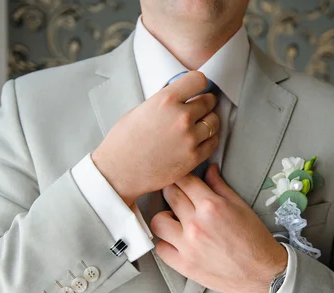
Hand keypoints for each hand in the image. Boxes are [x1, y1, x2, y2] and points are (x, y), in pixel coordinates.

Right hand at [91, 71, 219, 204]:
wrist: (119, 172)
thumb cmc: (124, 141)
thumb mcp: (141, 110)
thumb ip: (164, 102)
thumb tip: (180, 98)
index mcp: (166, 100)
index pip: (198, 80)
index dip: (198, 84)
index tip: (197, 88)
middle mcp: (181, 117)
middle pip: (209, 101)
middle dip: (205, 103)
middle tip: (199, 108)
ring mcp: (189, 138)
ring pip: (214, 122)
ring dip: (209, 122)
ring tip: (199, 125)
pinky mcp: (193, 157)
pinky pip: (213, 142)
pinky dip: (209, 140)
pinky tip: (199, 140)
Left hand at [151, 164, 287, 292]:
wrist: (262, 272)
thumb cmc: (254, 240)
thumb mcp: (240, 206)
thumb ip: (220, 186)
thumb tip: (209, 170)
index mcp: (211, 206)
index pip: (184, 180)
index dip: (182, 177)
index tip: (182, 180)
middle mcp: (196, 224)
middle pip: (168, 195)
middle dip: (172, 192)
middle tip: (178, 197)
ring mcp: (187, 245)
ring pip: (158, 221)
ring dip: (165, 218)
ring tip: (175, 221)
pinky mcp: (184, 265)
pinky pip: (161, 249)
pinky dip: (166, 244)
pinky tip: (176, 242)